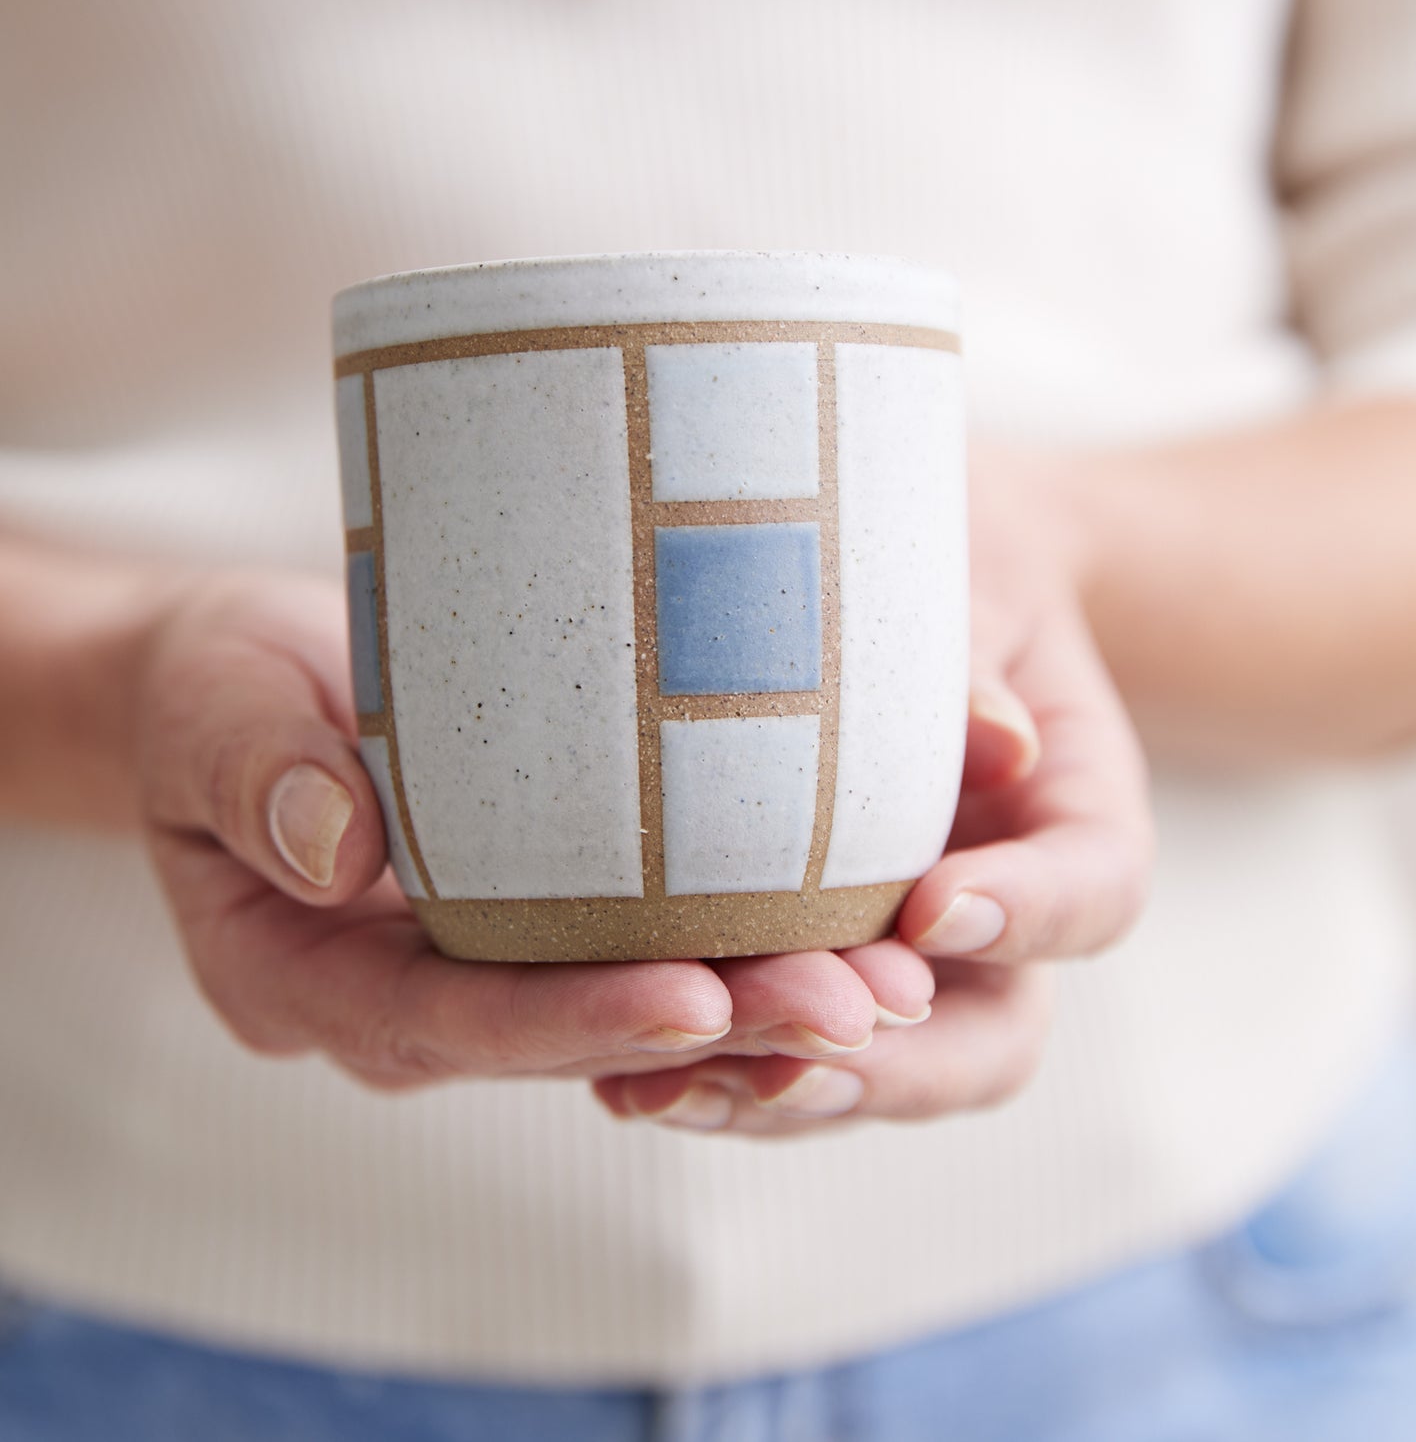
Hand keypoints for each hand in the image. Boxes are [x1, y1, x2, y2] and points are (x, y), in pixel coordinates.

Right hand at [134, 573, 935, 1089]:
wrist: (251, 689)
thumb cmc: (218, 691)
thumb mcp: (210, 709)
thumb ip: (255, 774)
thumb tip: (337, 853)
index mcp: (311, 982)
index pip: (451, 1022)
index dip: (572, 1022)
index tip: (697, 1001)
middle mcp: (409, 1005)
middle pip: (573, 1037)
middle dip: (721, 1030)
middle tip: (859, 1006)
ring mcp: (479, 971)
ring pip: (631, 1008)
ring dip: (766, 1004)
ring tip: (894, 982)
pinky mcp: (539, 922)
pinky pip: (646, 949)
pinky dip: (746, 944)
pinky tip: (854, 923)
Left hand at [591, 475, 1153, 1133]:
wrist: (904, 583)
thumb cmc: (945, 569)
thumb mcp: (969, 587)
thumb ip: (974, 662)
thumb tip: (999, 743)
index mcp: (1071, 820)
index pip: (1096, 892)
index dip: (1028, 915)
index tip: (934, 905)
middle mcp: (999, 916)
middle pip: (992, 1041)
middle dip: (896, 1063)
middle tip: (798, 1052)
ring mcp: (908, 959)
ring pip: (883, 1073)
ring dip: (786, 1094)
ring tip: (675, 1091)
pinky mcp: (818, 967)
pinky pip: (787, 1052)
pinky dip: (716, 1075)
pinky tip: (626, 1081)